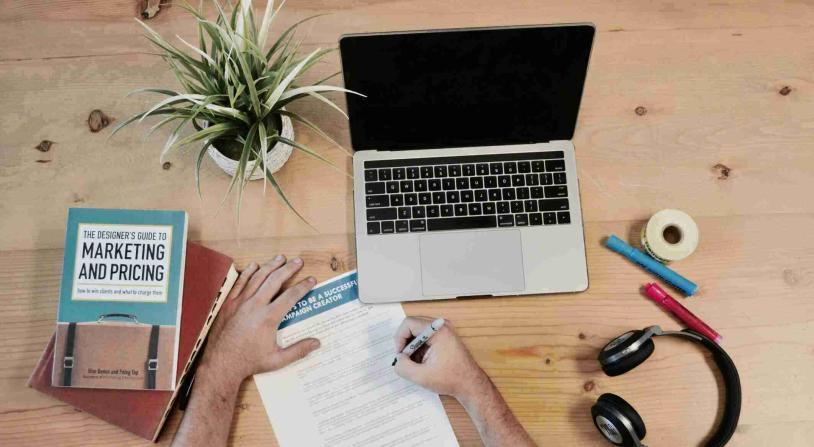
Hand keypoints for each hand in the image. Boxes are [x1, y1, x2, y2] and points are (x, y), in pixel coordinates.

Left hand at [202, 255, 320, 383]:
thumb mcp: (277, 360)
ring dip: (271, 266)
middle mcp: (255, 305)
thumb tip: (317, 343)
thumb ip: (299, 350)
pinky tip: (255, 266)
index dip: (303, 286)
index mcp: (269, 318)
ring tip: (280, 258)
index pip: (291, 296)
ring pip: (258, 277)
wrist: (222, 363)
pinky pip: (240, 283)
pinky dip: (249, 272)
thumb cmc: (250, 362)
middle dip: (289, 268)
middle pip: (275, 280)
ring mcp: (240, 302)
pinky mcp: (229, 304)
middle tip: (298, 261)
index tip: (311, 280)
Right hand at [393, 316, 488, 399]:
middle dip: (405, 342)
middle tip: (404, 359)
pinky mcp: (445, 336)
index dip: (399, 338)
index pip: (409, 323)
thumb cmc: (451, 379)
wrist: (470, 384)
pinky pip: (425, 336)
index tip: (400, 354)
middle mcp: (442, 326)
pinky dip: (419, 347)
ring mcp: (444, 330)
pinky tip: (422, 361)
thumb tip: (398, 359)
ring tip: (415, 362)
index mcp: (438, 331)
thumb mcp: (421, 376)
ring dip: (412, 346)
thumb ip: (403, 367)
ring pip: (418, 331)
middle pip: (413, 325)